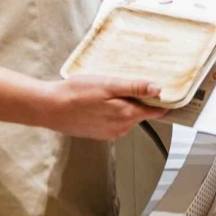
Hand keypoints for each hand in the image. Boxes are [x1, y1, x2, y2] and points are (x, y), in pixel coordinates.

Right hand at [38, 76, 166, 139]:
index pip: (155, 112)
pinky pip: (113, 122)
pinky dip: (111, 111)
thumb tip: (158, 89)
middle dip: (139, 99)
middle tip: (130, 82)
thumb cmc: (76, 93)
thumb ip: (134, 88)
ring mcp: (109, 133)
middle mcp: (121, 128)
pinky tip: (99, 101)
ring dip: (124, 105)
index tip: (166, 91)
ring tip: (110, 90)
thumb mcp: (108, 84)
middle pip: (140, 113)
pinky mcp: (98, 133)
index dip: (161, 101)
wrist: (49, 108)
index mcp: (126, 115)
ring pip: (126, 117)